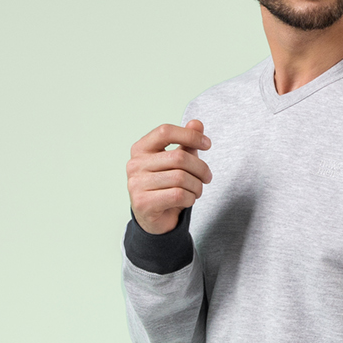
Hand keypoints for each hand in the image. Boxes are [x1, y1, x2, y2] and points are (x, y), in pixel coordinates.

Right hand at [127, 119, 211, 234]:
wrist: (153, 219)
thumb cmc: (165, 186)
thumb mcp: (177, 162)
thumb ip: (186, 142)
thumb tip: (197, 123)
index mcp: (141, 148)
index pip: (165, 131)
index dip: (190, 135)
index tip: (207, 144)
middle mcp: (135, 164)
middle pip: (179, 157)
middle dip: (200, 168)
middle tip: (207, 177)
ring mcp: (136, 184)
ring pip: (181, 178)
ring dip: (196, 186)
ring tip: (196, 190)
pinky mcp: (143, 203)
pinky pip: (178, 195)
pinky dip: (190, 198)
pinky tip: (188, 200)